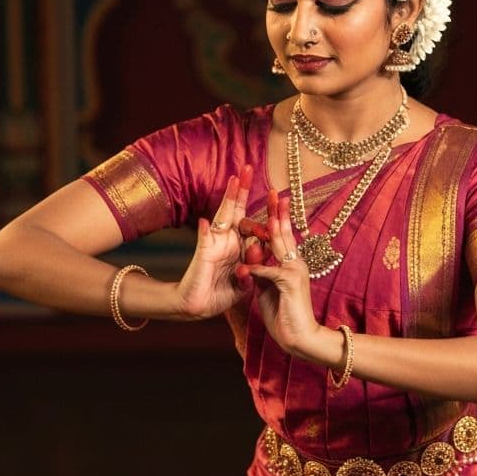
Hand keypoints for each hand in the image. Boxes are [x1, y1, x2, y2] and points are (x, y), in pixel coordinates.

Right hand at [175, 165, 253, 318]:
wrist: (198, 307)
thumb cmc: (220, 294)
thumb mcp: (244, 283)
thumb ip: (253, 270)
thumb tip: (260, 252)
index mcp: (239, 247)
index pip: (253, 225)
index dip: (264, 212)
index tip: (278, 196)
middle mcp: (227, 241)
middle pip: (236, 211)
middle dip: (242, 190)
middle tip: (248, 168)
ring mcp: (215, 245)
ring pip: (223, 217)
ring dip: (228, 199)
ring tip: (234, 179)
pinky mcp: (204, 256)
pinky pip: (205, 242)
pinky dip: (205, 233)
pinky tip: (206, 222)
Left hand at [238, 190, 330, 360]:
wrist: (299, 338)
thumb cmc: (284, 316)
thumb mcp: (268, 290)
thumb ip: (261, 273)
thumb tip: (252, 262)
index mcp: (291, 264)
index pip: (282, 236)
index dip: (277, 217)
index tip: (274, 200)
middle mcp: (296, 264)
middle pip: (284, 233)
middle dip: (278, 211)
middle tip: (275, 191)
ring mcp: (295, 272)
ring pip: (279, 245)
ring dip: (270, 228)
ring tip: (265, 211)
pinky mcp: (290, 283)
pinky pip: (269, 270)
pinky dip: (256, 269)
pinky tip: (246, 269)